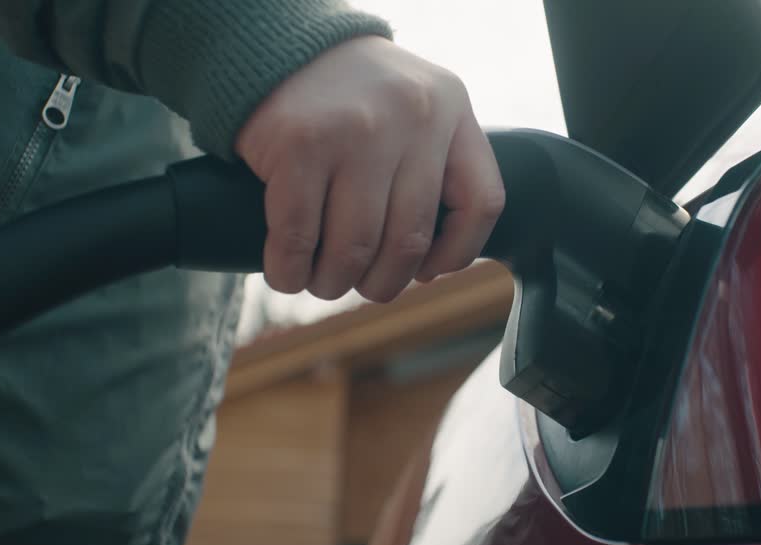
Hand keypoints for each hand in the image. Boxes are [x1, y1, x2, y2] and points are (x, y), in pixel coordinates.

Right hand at [235, 36, 504, 301]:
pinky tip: (287, 271)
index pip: (482, 203)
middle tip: (361, 284)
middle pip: (411, 240)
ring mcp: (357, 130)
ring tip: (322, 281)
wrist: (278, 45)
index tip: (427, 271)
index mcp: (452, 110)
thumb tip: (430, 267)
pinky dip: (291, 269)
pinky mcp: (299, 144)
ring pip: (356, 248)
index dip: (457, 253)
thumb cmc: (352, 97)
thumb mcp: (417, 110)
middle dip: (382, 282)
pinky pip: (300, 235)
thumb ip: (436, 168)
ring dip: (334, 282)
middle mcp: (413, 116)